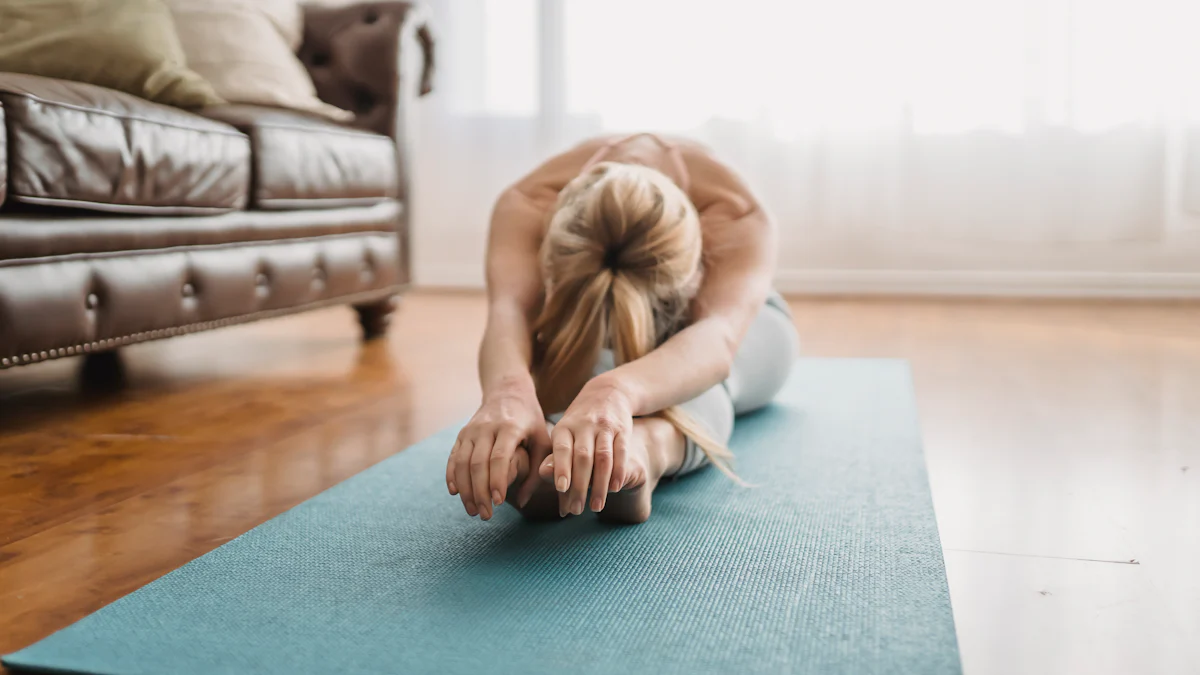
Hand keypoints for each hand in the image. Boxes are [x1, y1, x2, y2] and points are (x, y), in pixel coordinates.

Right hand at [447, 378, 550, 519]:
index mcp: (510, 428)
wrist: (508, 391)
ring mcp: (471, 430)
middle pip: (478, 464)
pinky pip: (453, 457)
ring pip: (462, 463)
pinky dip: (452, 476)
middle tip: (486, 515)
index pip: (499, 457)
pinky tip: (455, 493)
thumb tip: (524, 502)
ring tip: (473, 511)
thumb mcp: (543, 440)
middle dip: (480, 492)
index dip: (497, 481)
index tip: (499, 502)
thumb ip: (538, 470)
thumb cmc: (531, 421)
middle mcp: (487, 428)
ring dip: (465, 490)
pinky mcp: (462, 434)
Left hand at [542, 374, 634, 515]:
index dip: (562, 468)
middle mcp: (584, 425)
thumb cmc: (579, 424)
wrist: (608, 393)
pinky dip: (618, 471)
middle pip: (583, 458)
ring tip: (596, 506)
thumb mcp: (564, 434)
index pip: (562, 449)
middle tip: (576, 510)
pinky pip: (621, 452)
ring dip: (599, 485)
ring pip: (603, 458)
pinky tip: (614, 488)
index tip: (561, 488)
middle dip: (579, 486)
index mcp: (564, 427)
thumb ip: (556, 458)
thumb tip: (550, 485)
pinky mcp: (622, 430)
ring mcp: (605, 427)